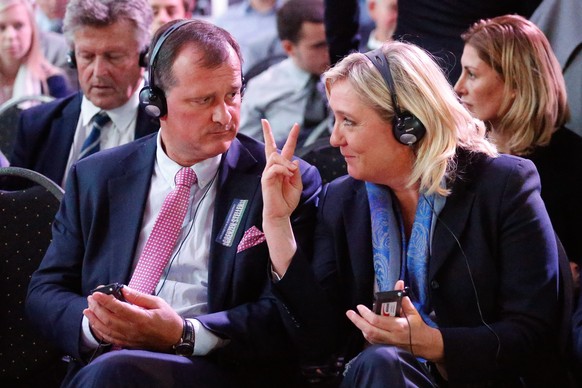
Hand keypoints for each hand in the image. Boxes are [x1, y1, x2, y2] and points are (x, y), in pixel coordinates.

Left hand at [84, 286, 182, 351]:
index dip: (106, 300)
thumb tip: (124, 290)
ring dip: (94, 319)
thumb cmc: (168, 319)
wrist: (175, 338)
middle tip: (91, 298)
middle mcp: (132, 330)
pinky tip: (94, 324)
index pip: (119, 309)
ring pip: (106, 330)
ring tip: (87, 310)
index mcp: (141, 318)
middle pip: (109, 319)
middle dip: (97, 308)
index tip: (97, 293)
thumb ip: (139, 297)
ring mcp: (129, 338)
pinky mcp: (127, 344)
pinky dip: (99, 331)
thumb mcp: (157, 303)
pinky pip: (109, 338)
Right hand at [261, 120, 302, 275]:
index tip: (295, 125)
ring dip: (286, 162)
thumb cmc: (287, 200)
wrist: (280, 214)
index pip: (285, 149)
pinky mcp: (266, 179)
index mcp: (282, 168)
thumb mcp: (297, 183)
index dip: (290, 137)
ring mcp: (268, 173)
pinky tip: (287, 175)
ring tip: (291, 173)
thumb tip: (293, 161)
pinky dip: (283, 169)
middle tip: (264, 121)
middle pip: (270, 147)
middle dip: (267, 133)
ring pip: (275, 156)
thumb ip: (296, 171)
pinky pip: (274, 168)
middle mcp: (273, 168)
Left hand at [346, 281, 444, 362]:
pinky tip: (363, 327)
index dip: (366, 314)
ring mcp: (389, 344)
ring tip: (355, 318)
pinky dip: (366, 334)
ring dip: (361, 327)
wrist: (424, 344)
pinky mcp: (387, 348)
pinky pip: (373, 342)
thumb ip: (404, 299)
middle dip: (358, 321)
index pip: (378, 320)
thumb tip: (399, 283)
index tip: (359, 307)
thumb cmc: (418, 327)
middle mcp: (392, 336)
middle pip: (370, 330)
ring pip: (370, 337)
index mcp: (399, 326)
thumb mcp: (413, 312)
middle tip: (349, 313)